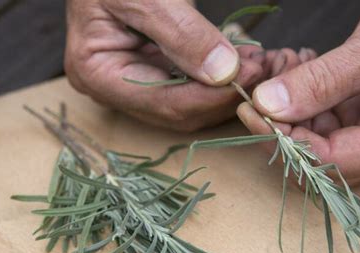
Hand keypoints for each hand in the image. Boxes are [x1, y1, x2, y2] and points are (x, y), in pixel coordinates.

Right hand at [65, 0, 264, 131]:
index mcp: (97, 74)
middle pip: (178, 111)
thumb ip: (181, 33)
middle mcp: (113, 88)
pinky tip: (243, 61)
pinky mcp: (151, 70)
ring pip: (189, 103)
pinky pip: (189, 83)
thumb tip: (224, 72)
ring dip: (226, 89)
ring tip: (259, 64)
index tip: (251, 75)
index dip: (211, 96)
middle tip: (262, 70)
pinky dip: (218, 76)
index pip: (163, 102)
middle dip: (224, 96)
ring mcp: (132, 81)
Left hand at [238, 0, 359, 182]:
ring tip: (281, 70)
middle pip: (322, 160)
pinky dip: (306, 96)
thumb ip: (321, 82)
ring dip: (292, 110)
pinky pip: (328, 115)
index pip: (331, 163)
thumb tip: (268, 105)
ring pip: (319, 138)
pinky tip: (296, 70)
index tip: (253, 112)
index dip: (286, 144)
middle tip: (259, 94)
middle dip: (285, 129)